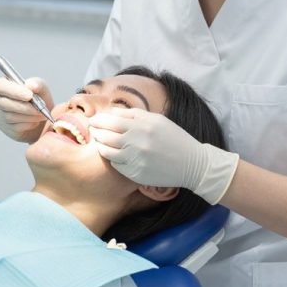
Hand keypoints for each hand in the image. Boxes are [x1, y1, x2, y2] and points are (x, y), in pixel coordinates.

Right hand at [0, 76, 52, 142]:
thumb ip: (37, 84)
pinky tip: (35, 121)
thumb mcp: (41, 89)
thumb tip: (30, 85)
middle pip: (3, 103)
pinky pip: (15, 127)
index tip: (30, 95)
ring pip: (10, 116)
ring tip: (41, 114)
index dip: (14, 91)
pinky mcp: (5, 128)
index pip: (0, 85)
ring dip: (28, 116)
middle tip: (38, 109)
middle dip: (23, 107)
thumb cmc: (38, 99)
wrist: (41, 117)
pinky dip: (28, 124)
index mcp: (3, 86)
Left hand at [90, 108, 238, 204]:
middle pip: (105, 137)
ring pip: (107, 153)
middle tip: (93, 130)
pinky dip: (112, 159)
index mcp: (142, 127)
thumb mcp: (157, 119)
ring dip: (100, 146)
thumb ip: (133, 114)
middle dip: (96, 132)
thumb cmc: (174, 138)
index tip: (94, 120)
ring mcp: (136, 160)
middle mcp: (137, 143)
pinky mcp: (136, 174)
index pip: (110, 122)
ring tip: (100, 142)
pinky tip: (114, 154)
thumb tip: (112, 112)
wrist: (192, 163)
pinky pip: (116, 166)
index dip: (98, 121)